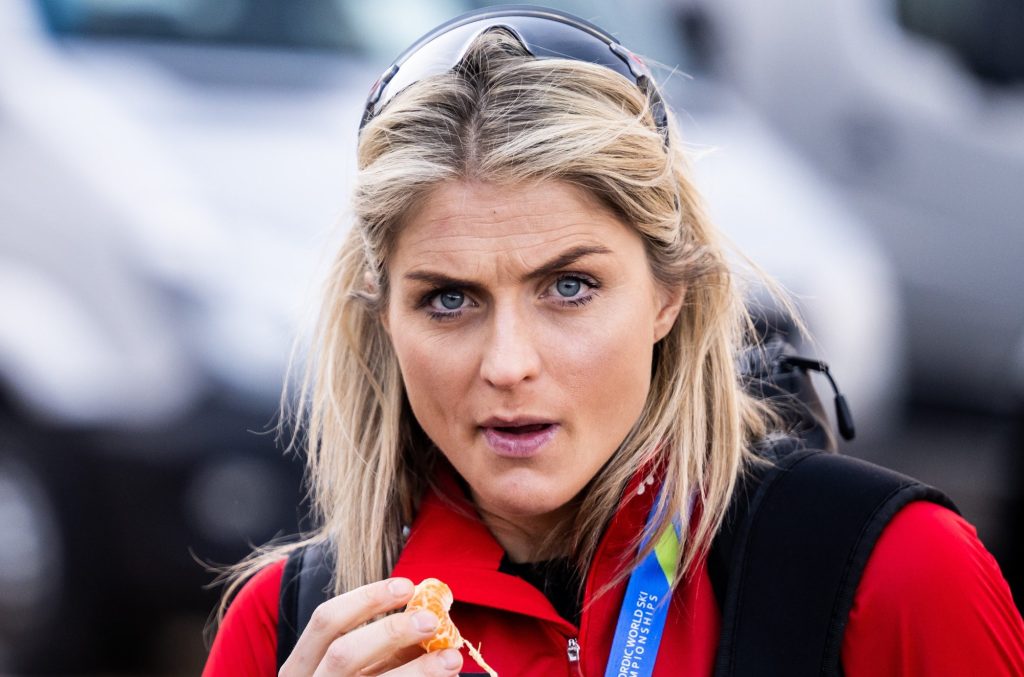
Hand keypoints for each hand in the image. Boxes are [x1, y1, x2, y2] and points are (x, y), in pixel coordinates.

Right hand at [279, 577, 463, 675]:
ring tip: (452, 659)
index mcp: (302, 664)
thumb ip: (388, 643)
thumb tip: (431, 611)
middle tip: (431, 621)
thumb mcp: (361, 667)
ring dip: (417, 671)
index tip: (408, 586)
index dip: (366, 599)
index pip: (326, 620)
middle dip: (389, 632)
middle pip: (343, 653)